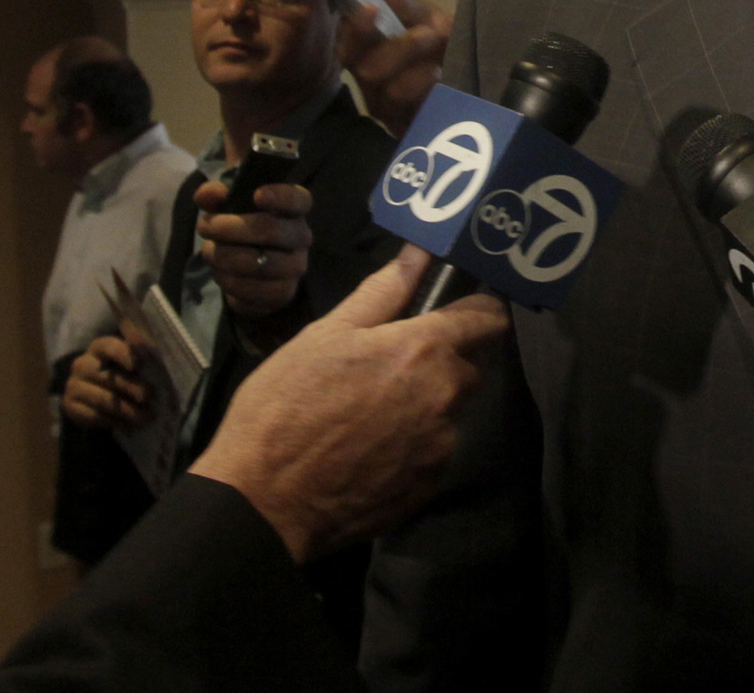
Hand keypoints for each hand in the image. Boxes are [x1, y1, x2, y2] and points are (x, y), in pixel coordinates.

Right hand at [61, 335, 151, 429]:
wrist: (99, 398)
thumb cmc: (124, 373)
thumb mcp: (135, 361)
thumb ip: (142, 351)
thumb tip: (149, 345)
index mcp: (99, 348)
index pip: (109, 347)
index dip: (123, 354)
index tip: (139, 365)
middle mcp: (82, 364)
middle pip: (108, 377)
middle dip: (132, 388)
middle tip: (150, 396)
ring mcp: (73, 385)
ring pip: (104, 399)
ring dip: (128, 410)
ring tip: (146, 417)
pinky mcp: (70, 406)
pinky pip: (94, 415)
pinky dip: (116, 421)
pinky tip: (130, 425)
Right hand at [188, 245, 507, 562]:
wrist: (264, 502)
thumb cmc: (284, 407)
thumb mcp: (323, 337)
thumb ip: (382, 292)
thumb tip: (420, 252)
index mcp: (424, 350)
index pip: (489, 317)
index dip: (477, 310)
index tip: (456, 312)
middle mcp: (447, 395)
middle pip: (471, 365)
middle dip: (442, 361)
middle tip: (390, 368)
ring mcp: (443, 444)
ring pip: (452, 410)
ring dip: (427, 404)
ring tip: (370, 414)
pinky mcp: (431, 484)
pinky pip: (435, 450)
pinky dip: (414, 445)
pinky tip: (371, 450)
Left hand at [194, 179, 310, 317]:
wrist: (251, 274)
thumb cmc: (241, 230)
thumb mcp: (226, 208)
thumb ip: (214, 195)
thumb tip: (212, 192)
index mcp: (293, 210)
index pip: (298, 199)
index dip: (281, 196)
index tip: (257, 195)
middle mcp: (301, 236)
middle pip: (271, 230)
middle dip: (229, 228)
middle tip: (204, 227)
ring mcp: (295, 266)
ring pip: (257, 262)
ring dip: (223, 256)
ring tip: (209, 253)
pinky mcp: (284, 292)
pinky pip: (251, 288)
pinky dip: (227, 280)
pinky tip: (220, 273)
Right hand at [336, 0, 450, 136]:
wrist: (473, 73)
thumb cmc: (437, 41)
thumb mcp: (422, 15)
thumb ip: (395, 0)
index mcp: (365, 49)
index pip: (347, 40)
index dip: (356, 27)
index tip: (372, 8)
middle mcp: (368, 78)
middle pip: (362, 67)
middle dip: (398, 48)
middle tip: (430, 32)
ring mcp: (384, 105)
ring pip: (387, 90)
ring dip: (417, 73)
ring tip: (439, 62)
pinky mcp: (403, 126)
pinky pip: (408, 113)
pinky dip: (425, 93)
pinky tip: (440, 82)